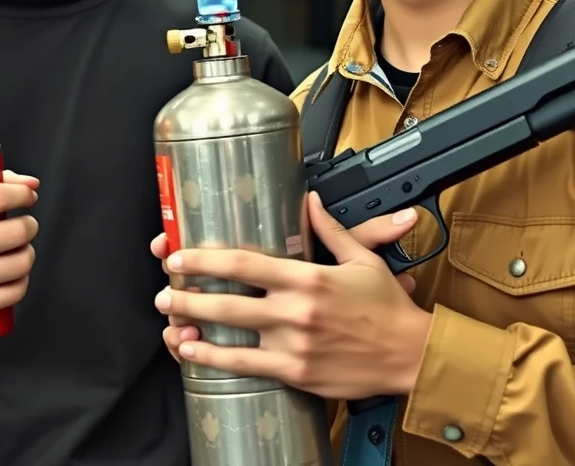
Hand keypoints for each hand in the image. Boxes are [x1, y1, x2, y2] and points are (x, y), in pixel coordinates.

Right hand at [0, 171, 39, 320]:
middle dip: (28, 225)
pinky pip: (17, 290)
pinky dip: (20, 279)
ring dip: (26, 252)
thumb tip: (32, 184)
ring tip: (14, 249)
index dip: (22, 194)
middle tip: (21, 226)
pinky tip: (8, 272)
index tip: (27, 196)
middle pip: (19, 231)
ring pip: (23, 261)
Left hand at [154, 192, 432, 399]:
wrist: (410, 354)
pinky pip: (247, 366)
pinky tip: (195, 352)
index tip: (181, 256)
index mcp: (309, 277)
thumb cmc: (387, 308)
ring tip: (170, 320)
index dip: (206, 259)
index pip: (246, 263)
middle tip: (164, 287)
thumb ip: (329, 229)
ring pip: (233, 335)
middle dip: (189, 294)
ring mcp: (295, 345)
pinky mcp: (297, 373)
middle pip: (230, 299)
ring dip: (195, 326)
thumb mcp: (361, 258)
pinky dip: (216, 359)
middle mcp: (297, 311)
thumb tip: (309, 201)